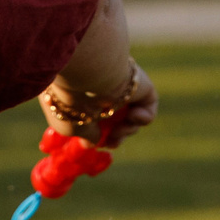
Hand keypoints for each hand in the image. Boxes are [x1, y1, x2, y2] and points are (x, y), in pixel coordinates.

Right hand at [39, 62, 156, 147]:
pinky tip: (131, 114)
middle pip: (118, 117)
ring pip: (132, 115)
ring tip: (117, 129)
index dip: (101, 134)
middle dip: (117, 135)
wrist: (89, 75)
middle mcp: (106, 87)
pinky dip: (143, 117)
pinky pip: (149, 105)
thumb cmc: (73, 101)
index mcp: (85, 93)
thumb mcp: (70, 125)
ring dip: (127, 130)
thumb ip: (84, 135)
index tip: (99, 144)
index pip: (98, 115)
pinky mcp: (142, 85)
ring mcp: (124, 86)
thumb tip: (92, 142)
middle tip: (113, 142)